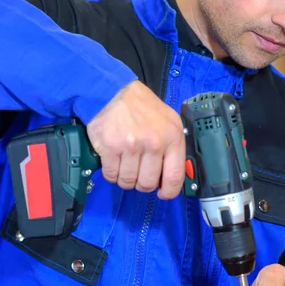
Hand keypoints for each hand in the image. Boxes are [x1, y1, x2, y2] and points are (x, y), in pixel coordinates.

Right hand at [87, 80, 184, 198]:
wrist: (113, 91)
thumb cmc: (142, 108)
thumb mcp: (169, 122)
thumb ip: (173, 148)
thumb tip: (170, 178)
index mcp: (172, 137)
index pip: (174, 177)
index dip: (168, 191)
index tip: (162, 193)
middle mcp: (153, 143)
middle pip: (147, 183)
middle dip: (142, 183)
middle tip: (138, 173)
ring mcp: (131, 146)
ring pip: (128, 181)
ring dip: (125, 178)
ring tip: (125, 164)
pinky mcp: (110, 147)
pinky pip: (111, 175)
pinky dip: (111, 173)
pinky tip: (113, 161)